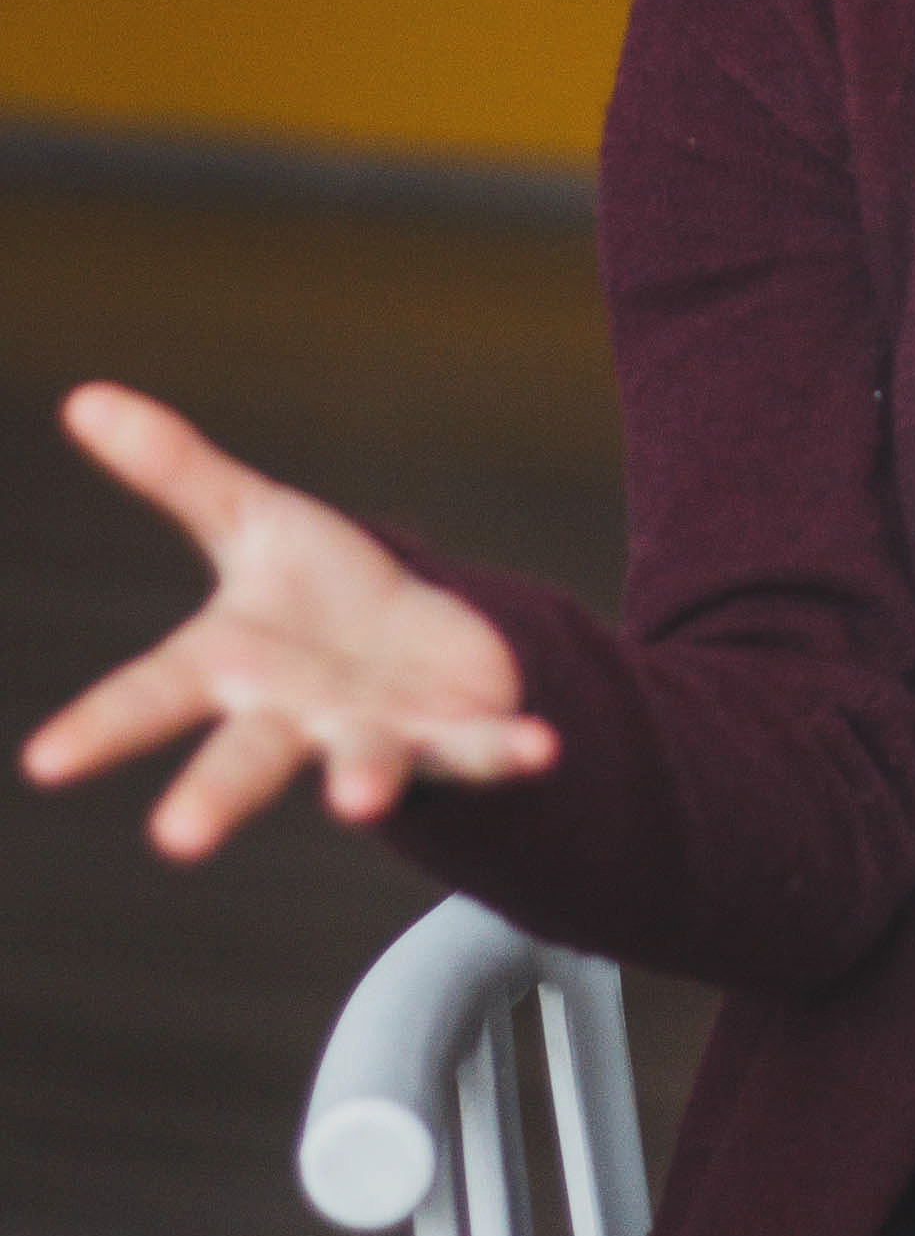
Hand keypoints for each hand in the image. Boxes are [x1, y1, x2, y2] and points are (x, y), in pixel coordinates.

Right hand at [18, 384, 555, 856]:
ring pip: (363, 764)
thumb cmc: (309, 594)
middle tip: (176, 839)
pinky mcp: (450, 735)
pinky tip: (544, 748)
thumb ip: (174, 469)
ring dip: (363, 779)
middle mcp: (293, 717)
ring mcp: (371, 733)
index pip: (152, 696)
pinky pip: (479, 751)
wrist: (409, 649)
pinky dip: (507, 752)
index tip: (42, 761)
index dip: (99, 727)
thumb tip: (82, 396)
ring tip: (357, 799)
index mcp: (232, 666)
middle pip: (246, 757)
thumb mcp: (248, 521)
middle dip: (215, 796)